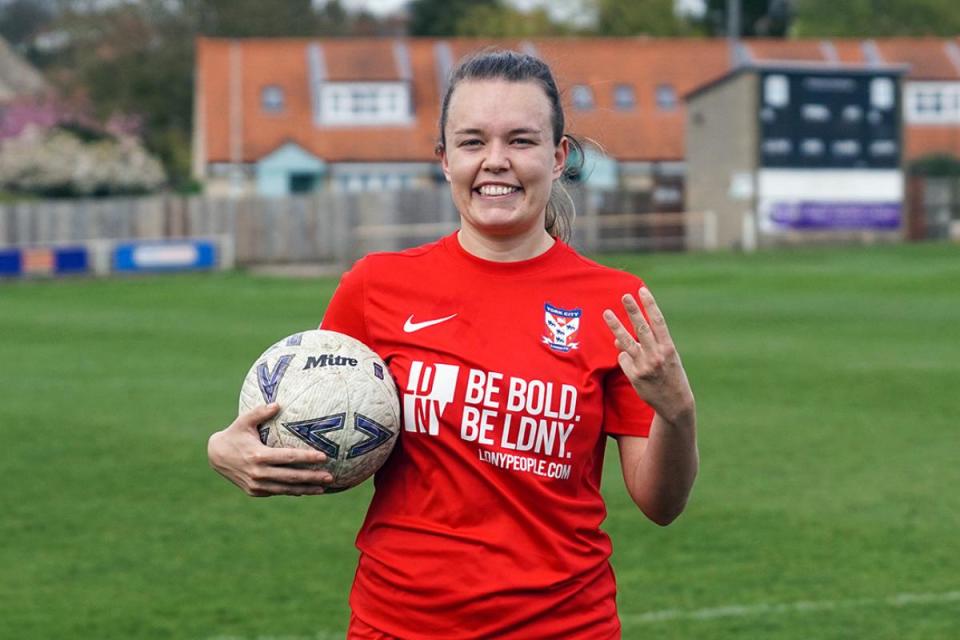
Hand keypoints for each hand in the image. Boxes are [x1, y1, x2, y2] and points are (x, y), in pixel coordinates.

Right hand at [207, 403, 332, 496]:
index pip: (288, 457)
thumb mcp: (244, 421)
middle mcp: (258, 473)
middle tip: (330, 476)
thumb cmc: (234, 434)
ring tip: (323, 488)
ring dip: (306, 489)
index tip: (323, 457)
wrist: (215, 456)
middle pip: (291, 477)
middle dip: (312, 478)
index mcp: (258, 456)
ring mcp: (256, 485)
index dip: (306, 457)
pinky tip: (307, 490)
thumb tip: (278, 404)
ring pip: (286, 489)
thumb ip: (260, 412)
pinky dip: (292, 491)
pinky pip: (278, 491)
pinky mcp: (255, 492)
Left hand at [603, 287, 694, 426]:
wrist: (675, 403)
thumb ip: (646, 345)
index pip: (658, 321)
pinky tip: (633, 366)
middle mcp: (657, 355)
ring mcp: (645, 366)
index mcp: (669, 348)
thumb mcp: (665, 358)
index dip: (650, 305)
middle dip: (633, 310)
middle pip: (642, 328)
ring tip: (606, 313)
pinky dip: (625, 358)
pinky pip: (623, 359)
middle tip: (625, 296)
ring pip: (626, 341)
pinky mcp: (635, 376)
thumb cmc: (670, 376)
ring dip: (616, 326)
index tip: (642, 290)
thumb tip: (617, 339)